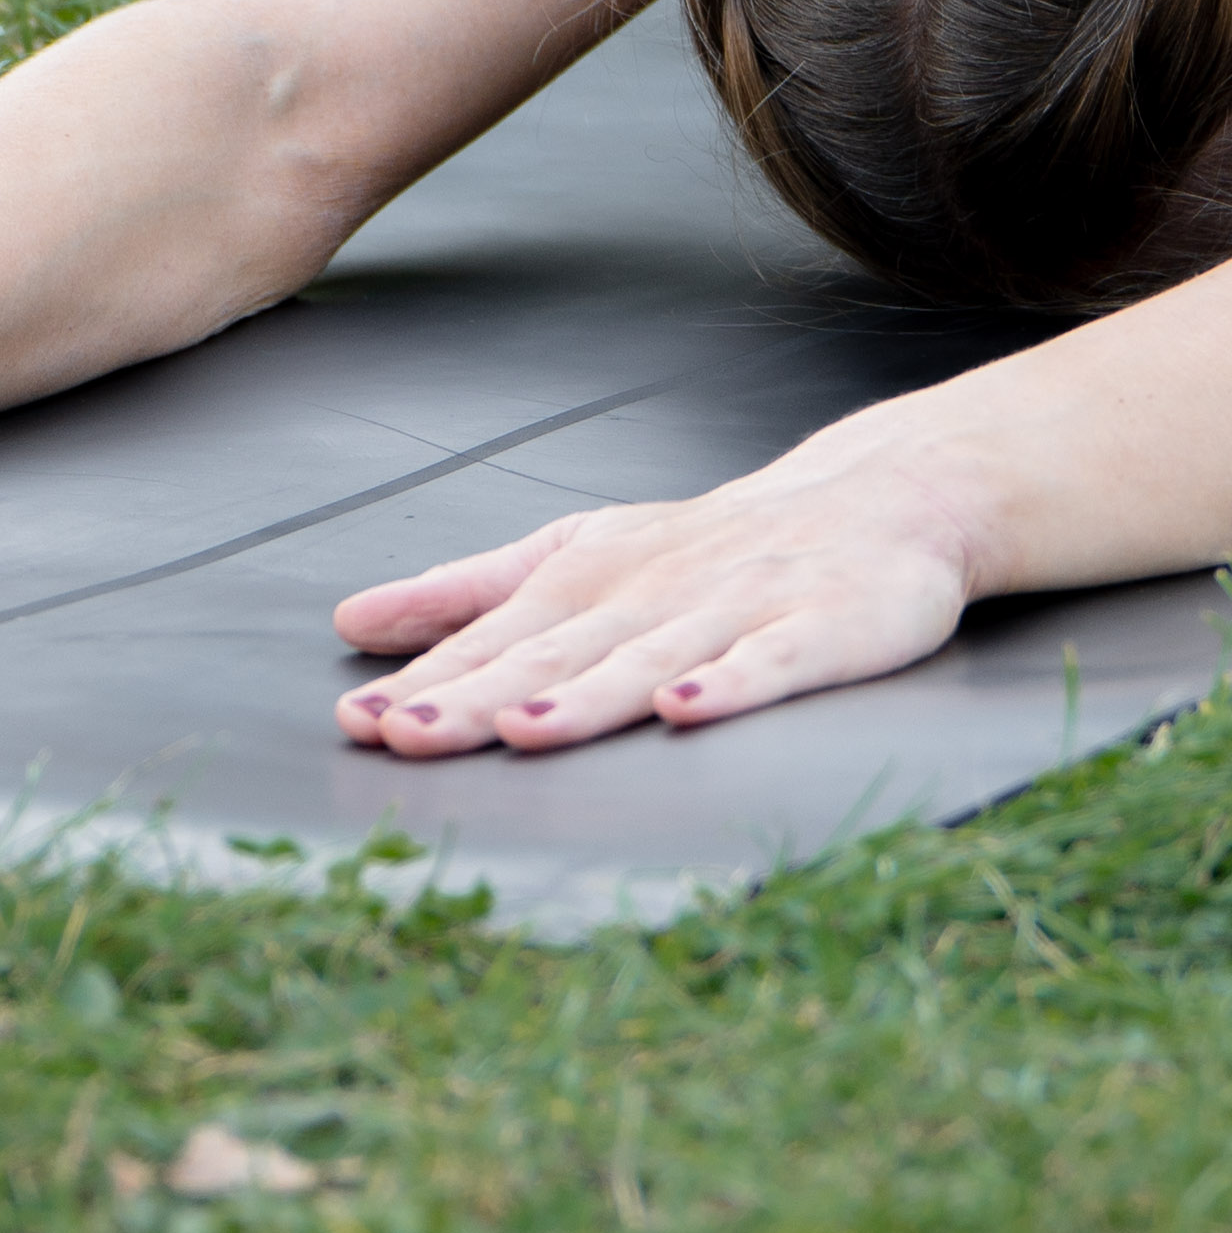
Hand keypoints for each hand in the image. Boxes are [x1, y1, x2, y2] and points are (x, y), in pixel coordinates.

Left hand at [330, 464, 981, 754]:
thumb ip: (470, 591)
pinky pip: (769, 663)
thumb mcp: (579, 551)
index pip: (499, 637)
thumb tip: (355, 622)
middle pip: (559, 653)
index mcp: (589, 576)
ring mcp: (736, 610)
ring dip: (586, 696)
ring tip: (523, 731)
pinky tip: (686, 711)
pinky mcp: (819, 629)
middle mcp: (653, 591)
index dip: (432, 680)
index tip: (363, 719)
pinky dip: (729, 684)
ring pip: (650, 660)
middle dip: (481, 695)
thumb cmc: (711, 543)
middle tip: (408, 734)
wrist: (876, 498)